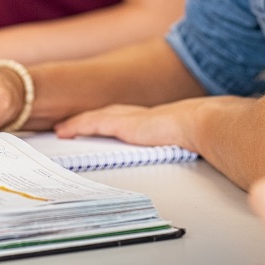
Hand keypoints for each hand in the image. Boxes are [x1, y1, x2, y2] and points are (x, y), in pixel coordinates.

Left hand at [54, 100, 198, 149]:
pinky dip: (78, 125)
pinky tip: (64, 130)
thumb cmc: (201, 131)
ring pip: (98, 117)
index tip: (102, 124)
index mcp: (156, 120)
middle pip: (110, 114)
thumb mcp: (189, 138)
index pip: (129, 118)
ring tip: (62, 128)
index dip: (113, 120)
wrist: (201, 122)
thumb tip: (197, 150)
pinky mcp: (124, 124)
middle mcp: (140, 116)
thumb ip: (184, 142)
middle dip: (91, 118)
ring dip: (79, 122)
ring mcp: (131, 118)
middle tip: (73, 124)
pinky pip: (94, 124)